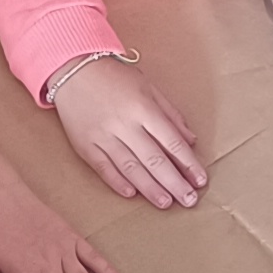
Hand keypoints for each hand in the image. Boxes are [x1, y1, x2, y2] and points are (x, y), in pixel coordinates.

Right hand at [52, 59, 207, 208]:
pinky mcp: (84, 144)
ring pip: (130, 168)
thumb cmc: (115, 77)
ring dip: (150, 188)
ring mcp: (102, 136)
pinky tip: (132, 195)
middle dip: (174, 182)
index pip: (172, 142)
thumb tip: (191, 141)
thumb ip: (171, 114)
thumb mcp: (149, 88)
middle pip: (154, 159)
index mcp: (143, 108)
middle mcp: (123, 124)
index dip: (188, 163)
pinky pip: (103, 168)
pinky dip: (118, 182)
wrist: (72, 69)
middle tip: (189, 200)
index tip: (201, 180)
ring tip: (166, 203)